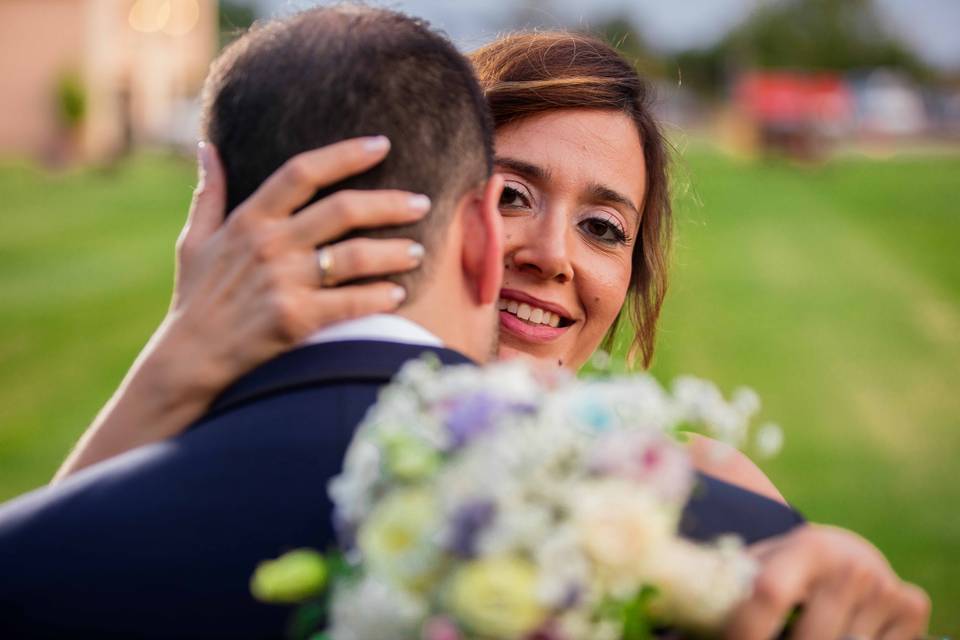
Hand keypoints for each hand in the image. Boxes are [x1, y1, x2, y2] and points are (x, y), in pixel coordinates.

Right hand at [167, 137, 429, 393]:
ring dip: (394, 252)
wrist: (187, 360)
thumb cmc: (196, 299)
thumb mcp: (194, 241)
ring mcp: (282, 282)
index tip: (381, 145)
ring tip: (418, 251)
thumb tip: (208, 147)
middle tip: (422, 203)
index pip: (302, 172)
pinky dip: (379, 297)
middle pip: (342, 210)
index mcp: (248, 220)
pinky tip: (398, 295)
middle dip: (390, 204)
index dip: (345, 154)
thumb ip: (208, 194)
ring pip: (355, 257)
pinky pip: (351, 303)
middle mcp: (268, 245)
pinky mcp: (293, 319)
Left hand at [725, 524, 929, 639]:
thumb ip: (727, 587)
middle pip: (809, 638)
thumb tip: (671, 626)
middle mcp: (850, 564)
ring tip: (794, 631)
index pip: (769, 594)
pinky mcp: (912, 608)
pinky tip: (837, 633)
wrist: (843, 555)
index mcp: (804, 546)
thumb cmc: (785, 568)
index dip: (745, 629)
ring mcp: (885, 588)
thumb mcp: (758, 565)